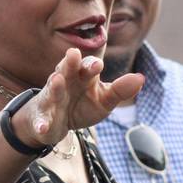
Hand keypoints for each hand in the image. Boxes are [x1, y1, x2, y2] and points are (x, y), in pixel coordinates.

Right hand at [17, 48, 143, 145]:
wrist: (56, 122)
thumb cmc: (83, 105)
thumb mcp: (104, 100)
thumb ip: (120, 90)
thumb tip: (141, 78)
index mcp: (82, 76)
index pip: (87, 66)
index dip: (92, 65)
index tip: (98, 66)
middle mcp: (65, 83)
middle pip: (66, 70)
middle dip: (69, 63)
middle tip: (73, 54)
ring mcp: (51, 100)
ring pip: (52, 91)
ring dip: (55, 86)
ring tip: (57, 80)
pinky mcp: (42, 118)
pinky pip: (41, 120)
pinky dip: (41, 123)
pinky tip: (42, 127)